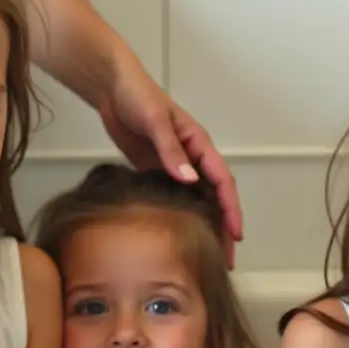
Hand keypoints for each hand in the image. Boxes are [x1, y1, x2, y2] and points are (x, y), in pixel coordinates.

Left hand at [95, 58, 242, 265]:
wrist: (112, 87)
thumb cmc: (138, 96)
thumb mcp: (155, 121)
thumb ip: (171, 150)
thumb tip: (190, 180)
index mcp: (199, 144)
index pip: (222, 181)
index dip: (231, 209)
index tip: (236, 235)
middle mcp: (193, 157)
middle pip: (215, 196)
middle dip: (224, 227)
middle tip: (227, 259)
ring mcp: (175, 164)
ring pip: (198, 200)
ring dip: (206, 224)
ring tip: (208, 254)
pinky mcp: (157, 169)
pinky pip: (176, 196)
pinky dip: (182, 215)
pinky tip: (179, 235)